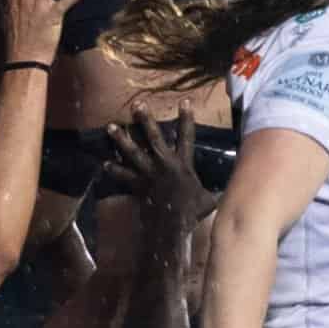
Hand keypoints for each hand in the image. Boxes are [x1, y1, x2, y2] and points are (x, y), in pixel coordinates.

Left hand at [103, 106, 217, 233]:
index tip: (185, 101)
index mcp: (183, 163)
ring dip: (121, 139)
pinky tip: (104, 164)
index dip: (186, 118)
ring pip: (132, 152)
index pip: (187, 136)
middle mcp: (164, 163)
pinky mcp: (137, 185)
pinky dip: (114, 170)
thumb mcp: (208, 199)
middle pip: (153, 137)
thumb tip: (224, 192)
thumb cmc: (192, 212)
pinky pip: (123, 176)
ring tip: (110, 127)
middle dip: (145, 120)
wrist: (172, 225)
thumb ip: (211, 191)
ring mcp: (148, 173)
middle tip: (137, 105)